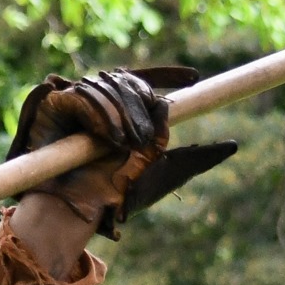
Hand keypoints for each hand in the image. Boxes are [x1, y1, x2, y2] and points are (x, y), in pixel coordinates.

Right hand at [7, 67, 237, 238]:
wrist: (80, 211)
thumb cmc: (118, 197)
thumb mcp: (164, 173)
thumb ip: (194, 159)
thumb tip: (231, 145)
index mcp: (123, 113)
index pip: (144, 79)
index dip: (167, 74)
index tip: (194, 78)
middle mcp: (100, 104)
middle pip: (127, 79)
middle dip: (141, 101)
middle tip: (144, 138)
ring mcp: (76, 103)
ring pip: (106, 85)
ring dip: (121, 113)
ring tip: (125, 145)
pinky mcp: (53, 107)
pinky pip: (81, 97)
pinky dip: (98, 114)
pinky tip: (108, 138)